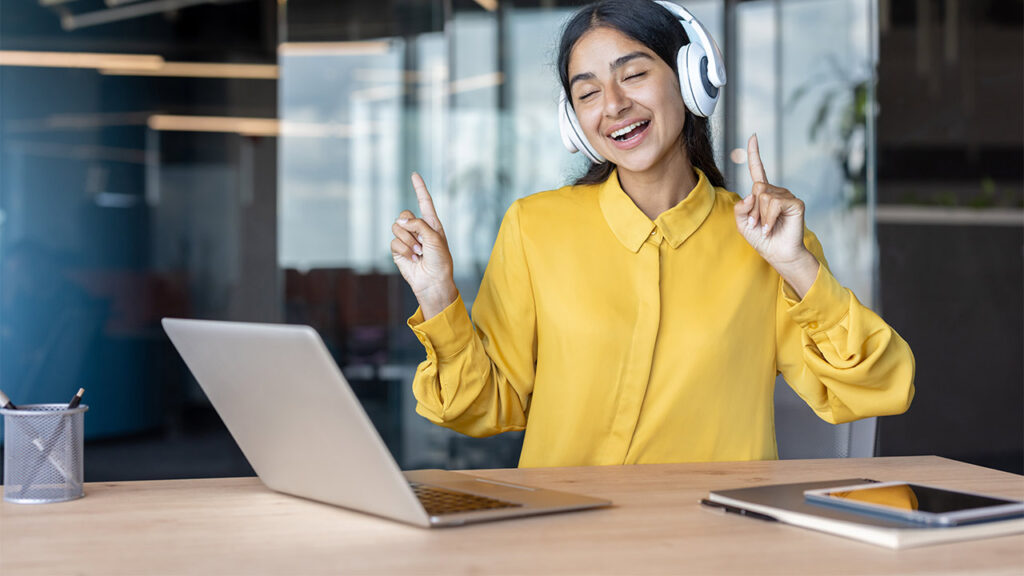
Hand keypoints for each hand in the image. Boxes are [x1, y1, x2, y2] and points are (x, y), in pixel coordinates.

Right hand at [391, 173, 457, 318]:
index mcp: (431, 223)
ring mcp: (407, 239)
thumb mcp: (434, 237)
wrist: (433, 281)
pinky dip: (404, 250)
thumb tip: (400, 222)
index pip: (425, 202)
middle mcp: (418, 229)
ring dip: (408, 241)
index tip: (414, 175)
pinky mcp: (398, 250)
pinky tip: (413, 258)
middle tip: (421, 242)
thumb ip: (418, 224)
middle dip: (411, 227)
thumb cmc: (440, 260)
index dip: (419, 188)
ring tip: (419, 252)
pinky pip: (394, 241)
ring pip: (397, 228)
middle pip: (404, 215)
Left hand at [734, 134, 819, 297]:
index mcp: (762, 193)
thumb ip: (740, 207)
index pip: (757, 169)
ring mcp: (787, 196)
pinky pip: (774, 203)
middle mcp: (775, 191)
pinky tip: (771, 228)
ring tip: (765, 228)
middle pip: (756, 188)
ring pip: (764, 196)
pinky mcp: (796, 203)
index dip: (754, 153)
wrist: (777, 253)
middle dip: (752, 209)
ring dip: (760, 216)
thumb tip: (753, 193)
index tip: (753, 136)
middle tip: (756, 224)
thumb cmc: (761, 238)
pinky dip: (768, 218)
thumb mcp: (742, 223)